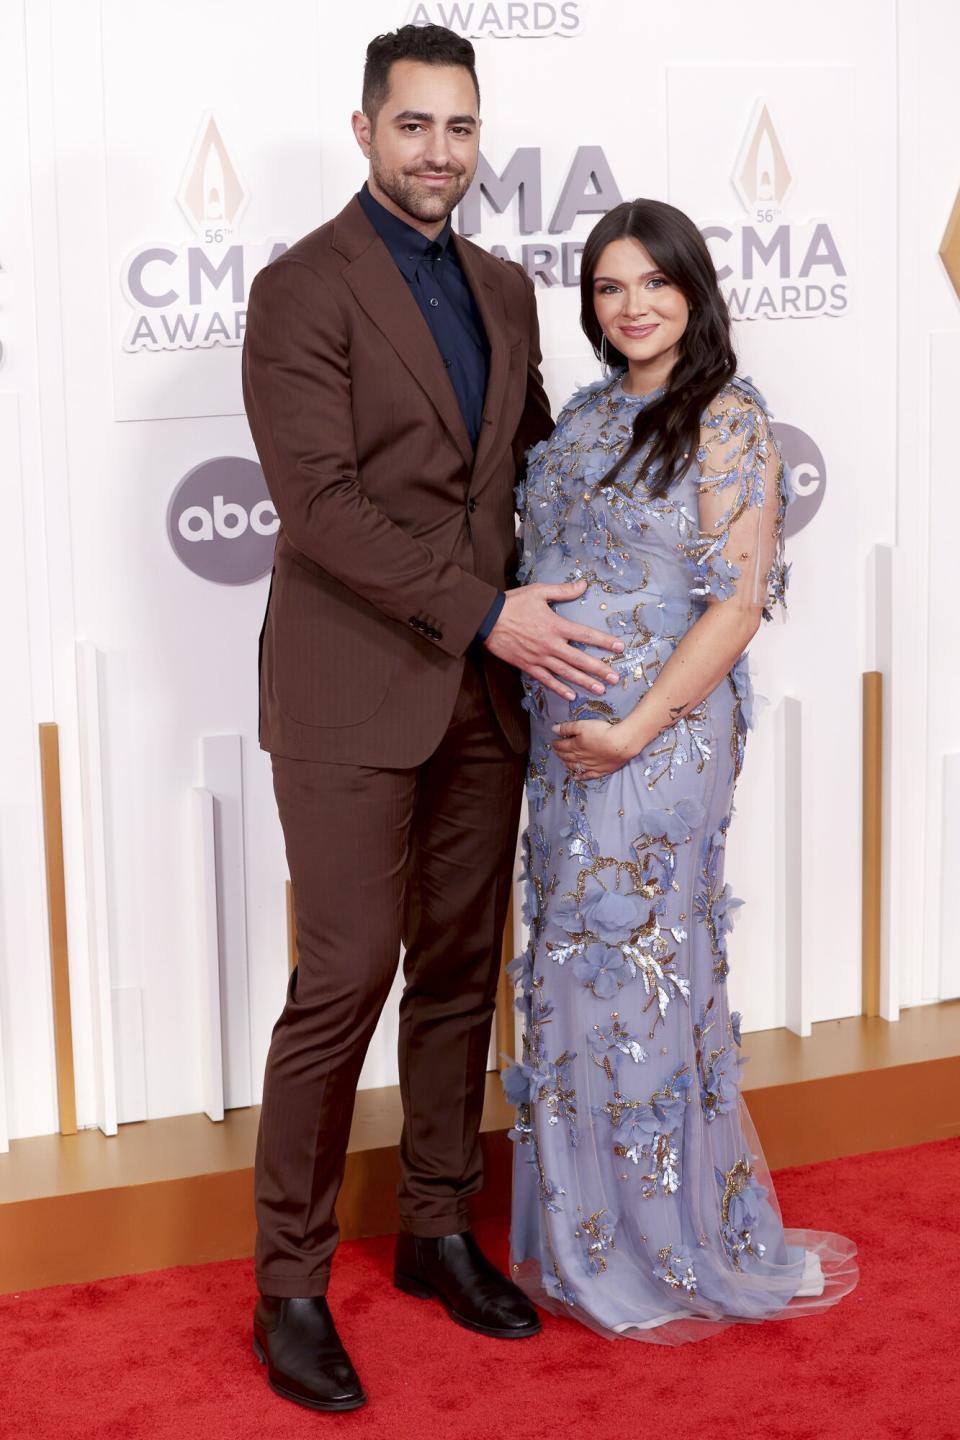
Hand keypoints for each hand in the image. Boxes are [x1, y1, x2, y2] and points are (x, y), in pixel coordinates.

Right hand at [483, 580, 623, 701]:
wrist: (486, 619)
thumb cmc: (513, 603)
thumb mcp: (539, 591)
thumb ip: (563, 590)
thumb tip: (584, 585)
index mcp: (555, 625)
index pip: (585, 635)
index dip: (603, 641)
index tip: (619, 647)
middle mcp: (550, 644)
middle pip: (579, 659)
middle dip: (598, 669)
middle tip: (614, 678)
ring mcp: (539, 657)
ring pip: (566, 673)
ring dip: (584, 682)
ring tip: (599, 690)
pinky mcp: (527, 665)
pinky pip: (546, 680)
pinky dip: (559, 688)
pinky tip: (571, 695)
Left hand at [551, 719, 638, 779]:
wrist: (620, 744)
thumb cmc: (602, 732)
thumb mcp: (582, 725)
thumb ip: (567, 728)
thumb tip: (553, 730)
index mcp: (575, 746)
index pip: (561, 746)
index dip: (556, 744)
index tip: (553, 742)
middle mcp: (580, 758)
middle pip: (567, 756)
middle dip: (560, 753)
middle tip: (557, 751)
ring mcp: (589, 766)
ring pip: (574, 766)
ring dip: (567, 764)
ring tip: (563, 761)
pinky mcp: (599, 771)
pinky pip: (587, 776)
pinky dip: (580, 777)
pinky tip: (576, 777)